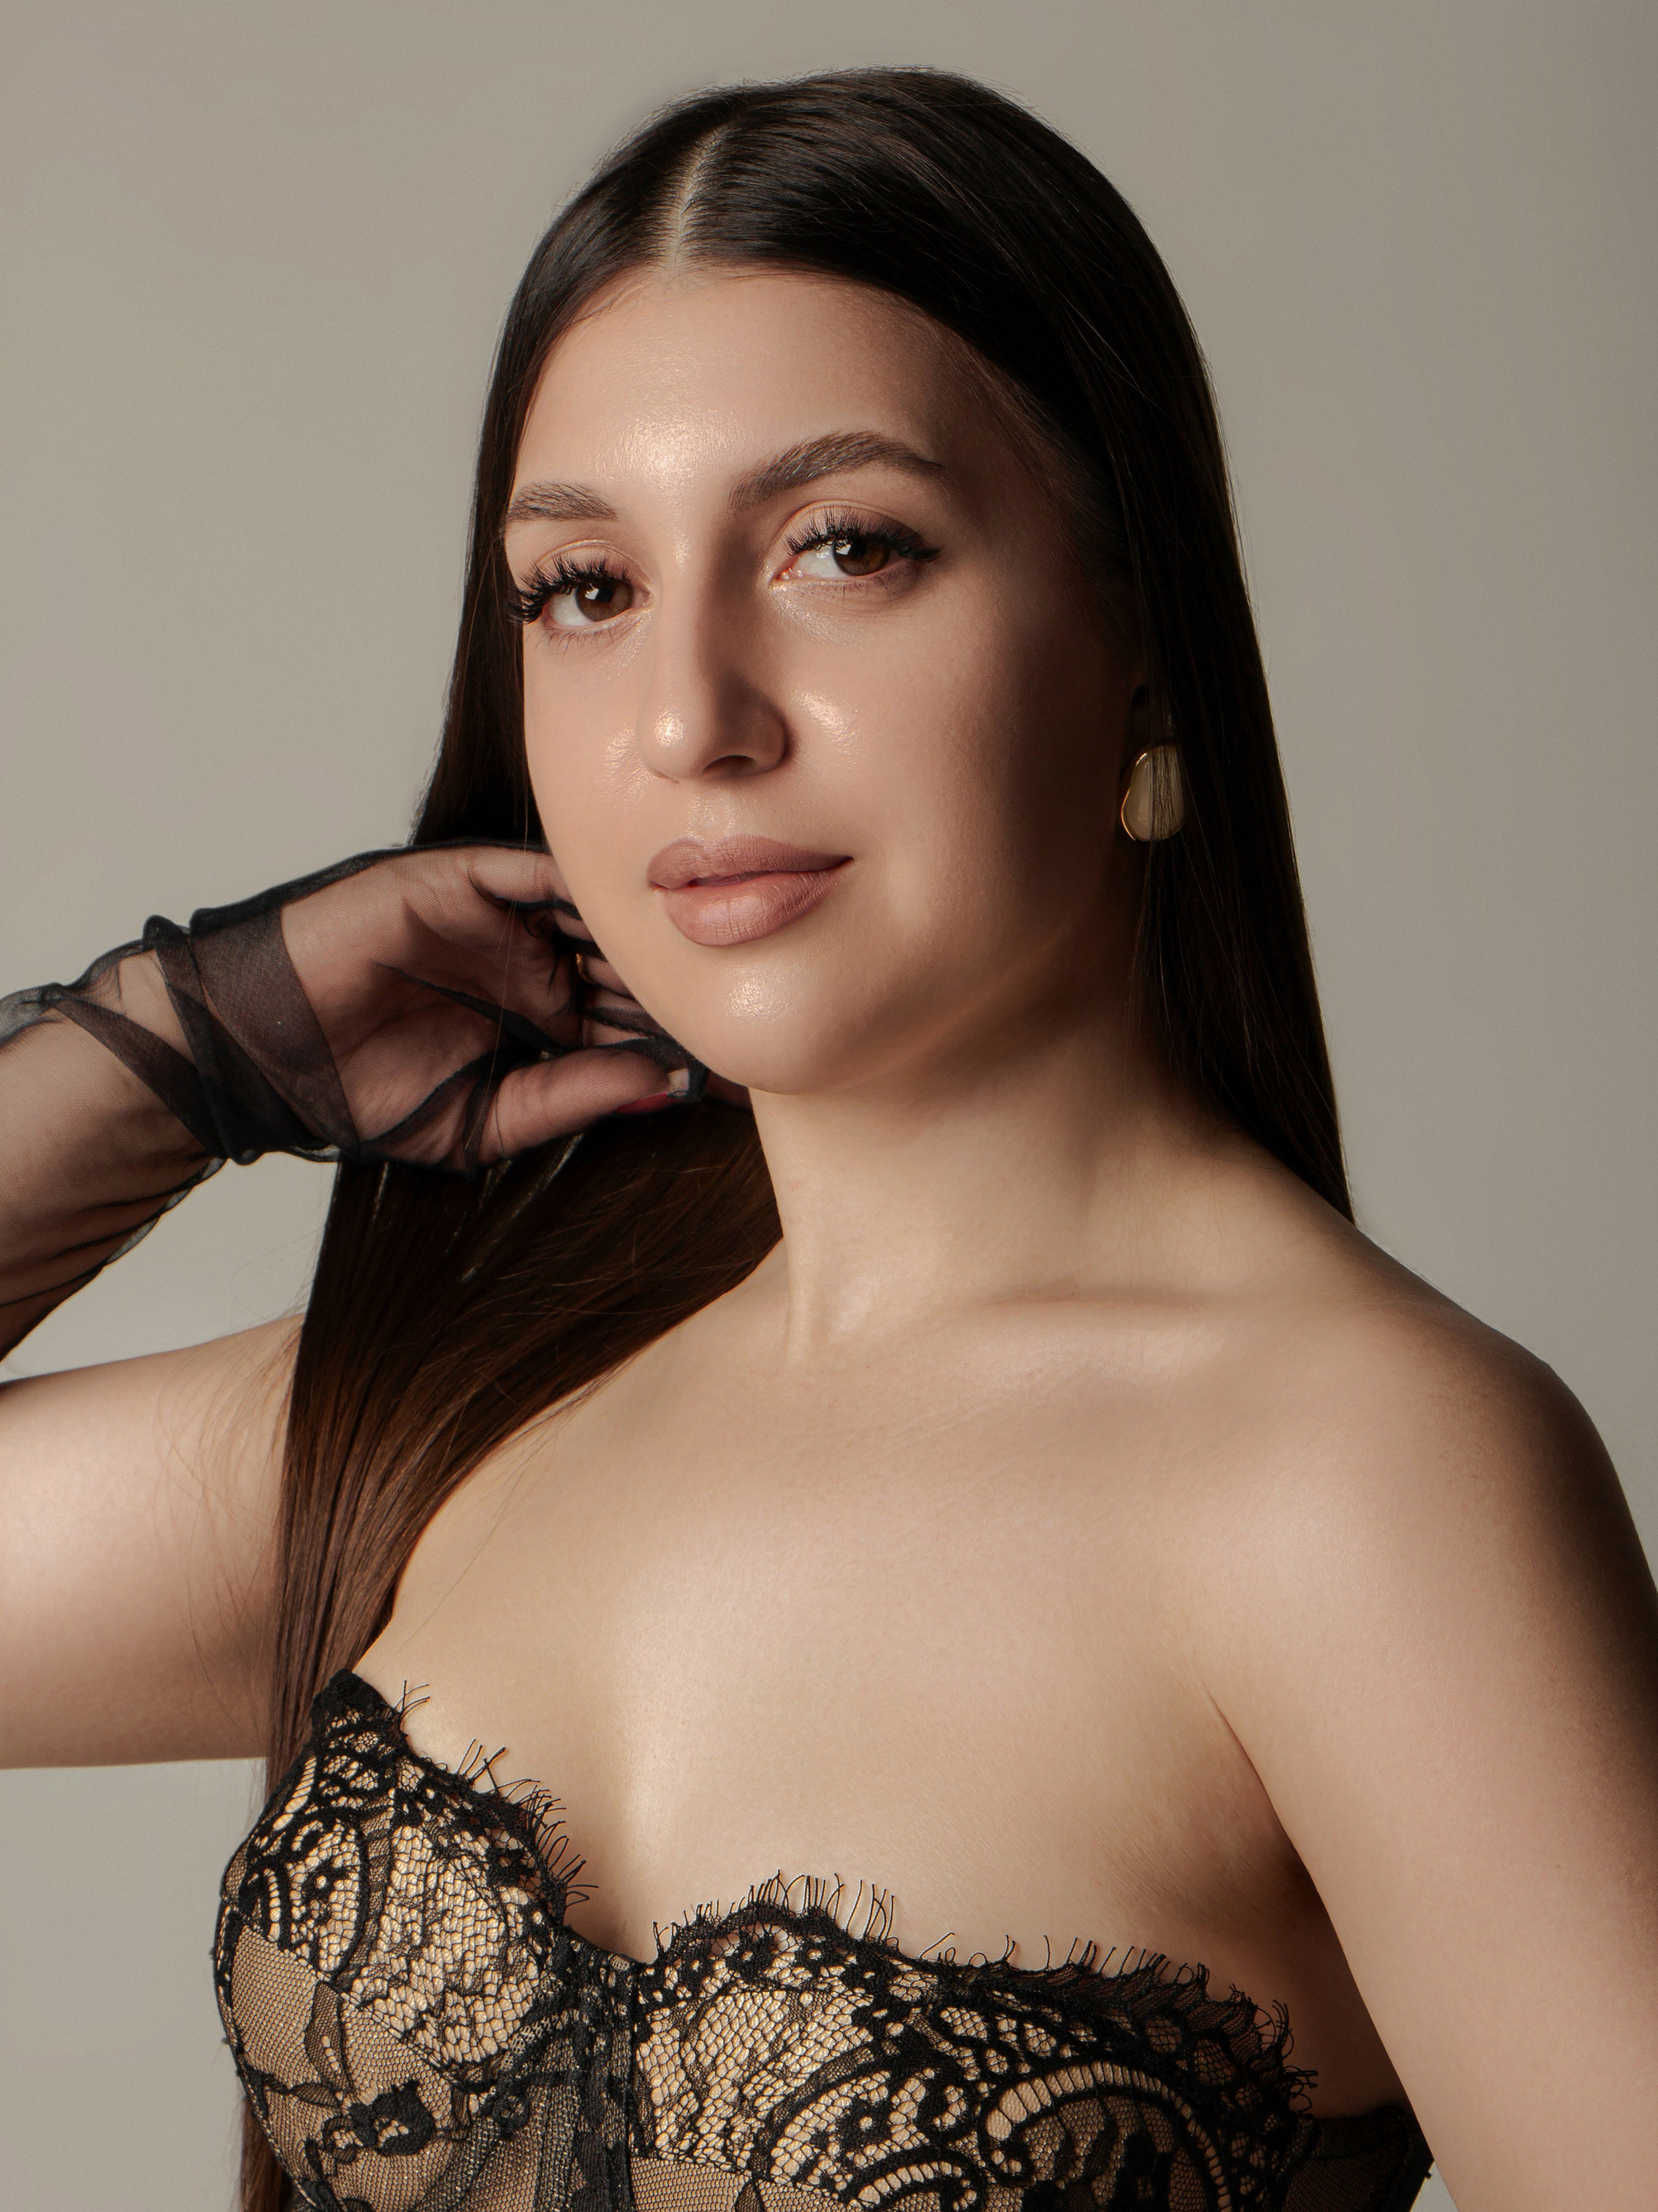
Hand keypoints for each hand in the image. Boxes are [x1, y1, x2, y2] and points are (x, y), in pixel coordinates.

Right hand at [116, 843, 742, 1172]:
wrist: (265, 1055)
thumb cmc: (362, 1094)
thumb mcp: (489, 1119)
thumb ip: (575, 1095)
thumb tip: (667, 1084)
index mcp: (547, 1024)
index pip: (637, 1027)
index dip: (692, 1045)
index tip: (757, 1076)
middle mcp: (536, 966)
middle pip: (634, 966)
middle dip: (689, 988)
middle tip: (754, 1005)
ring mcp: (503, 922)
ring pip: (598, 915)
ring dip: (649, 934)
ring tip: (706, 958)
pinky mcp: (461, 883)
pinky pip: (536, 871)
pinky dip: (585, 881)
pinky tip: (637, 902)